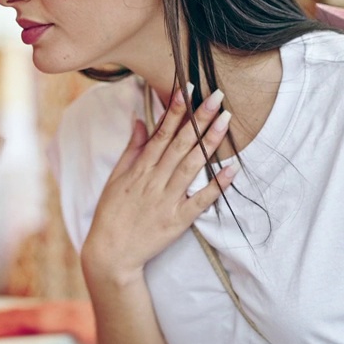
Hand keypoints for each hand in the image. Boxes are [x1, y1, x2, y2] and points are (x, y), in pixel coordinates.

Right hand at [81, 87, 236, 282]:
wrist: (110, 253)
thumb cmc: (111, 213)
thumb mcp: (116, 178)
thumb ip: (131, 149)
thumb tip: (139, 121)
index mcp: (140, 169)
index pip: (161, 133)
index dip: (176, 110)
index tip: (188, 90)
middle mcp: (155, 181)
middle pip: (181, 144)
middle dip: (199, 118)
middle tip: (217, 97)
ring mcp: (168, 200)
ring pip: (192, 166)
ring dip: (210, 142)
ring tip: (226, 120)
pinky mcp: (179, 220)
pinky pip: (201, 200)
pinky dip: (217, 184)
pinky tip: (232, 168)